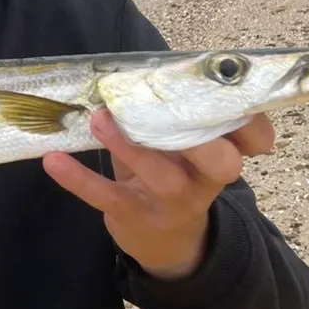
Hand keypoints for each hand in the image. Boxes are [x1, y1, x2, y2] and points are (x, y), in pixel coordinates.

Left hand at [42, 110, 274, 279]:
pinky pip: (108, 197)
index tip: (228, 94)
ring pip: (162, 176)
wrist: (165, 241)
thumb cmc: (174, 173)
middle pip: (221, 161)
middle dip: (194, 135)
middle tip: (154, 104)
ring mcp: (174, 202)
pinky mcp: (136, 217)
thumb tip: (136, 67)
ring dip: (129, 145)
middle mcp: (207, 179)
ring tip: (97, 118)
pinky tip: (54, 160)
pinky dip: (79, 179)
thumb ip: (174, 114)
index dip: (251, 121)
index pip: (254, 137)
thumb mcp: (185, 148)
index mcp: (223, 152)